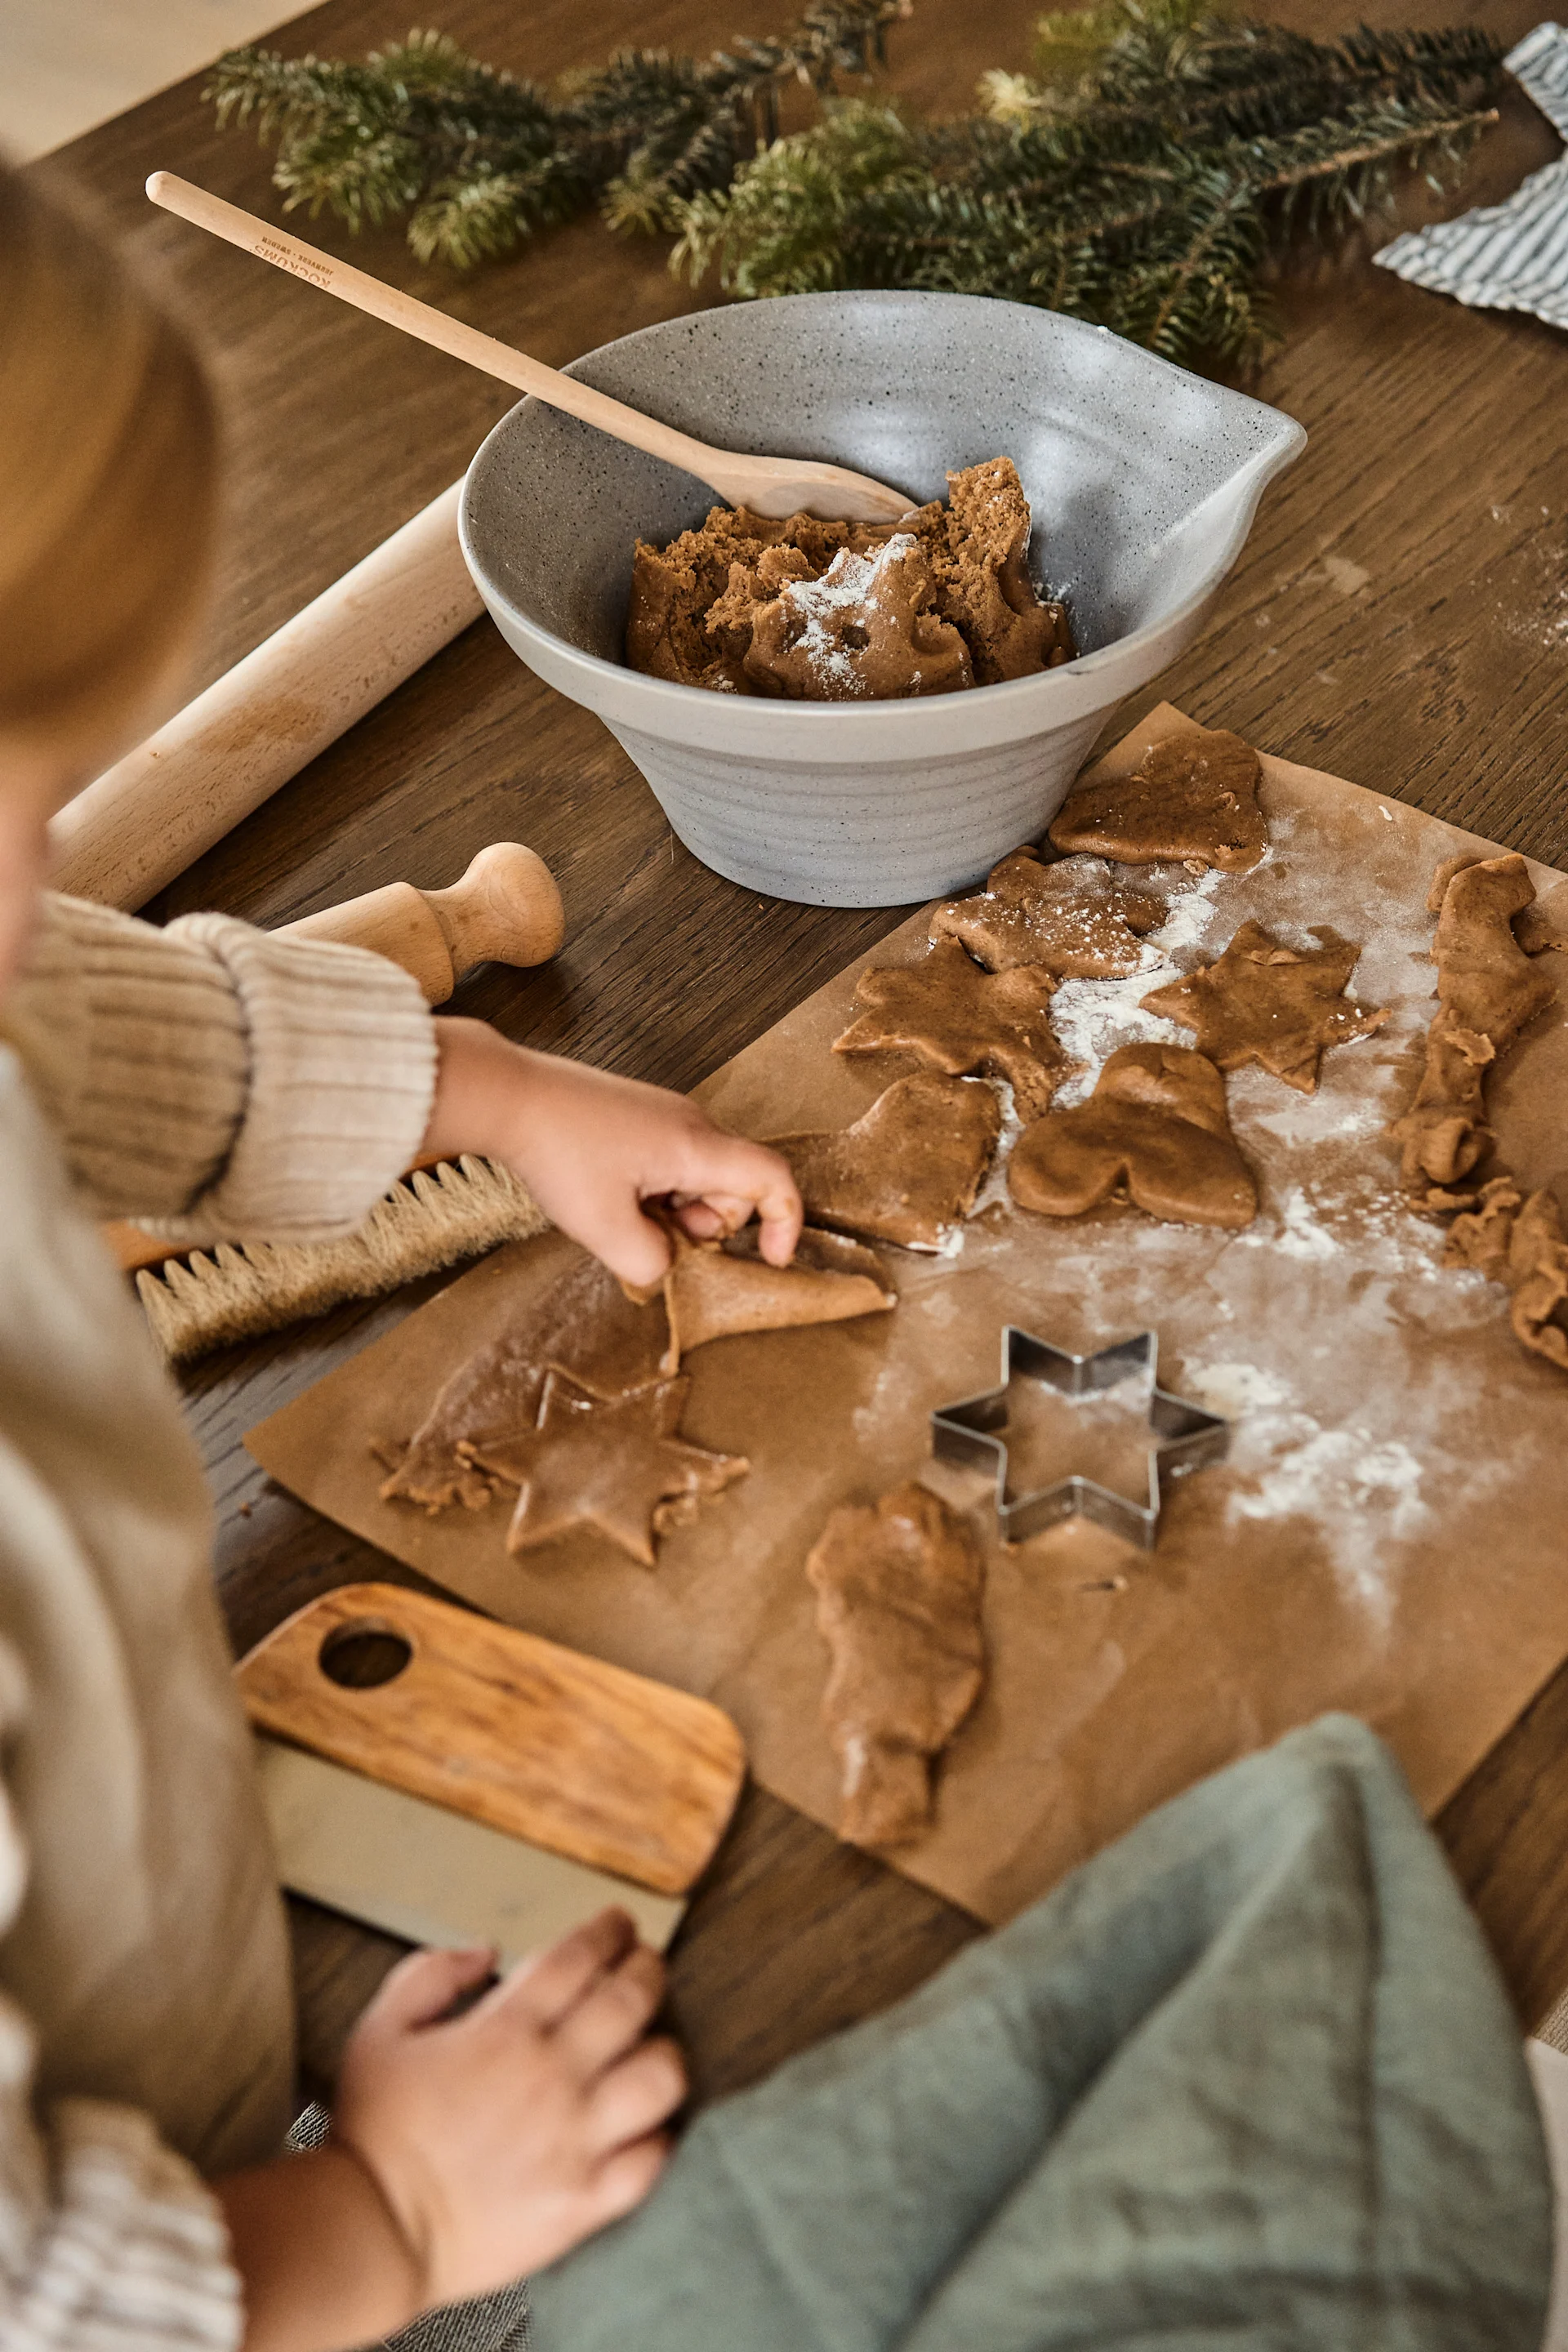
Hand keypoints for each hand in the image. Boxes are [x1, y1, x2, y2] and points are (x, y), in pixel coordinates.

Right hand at [333, 1910, 683, 2310]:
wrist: (374, 2231)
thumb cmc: (375, 2134)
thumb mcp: (380, 2030)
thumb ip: (430, 1975)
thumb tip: (483, 1953)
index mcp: (505, 2030)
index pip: (580, 1956)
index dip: (608, 1930)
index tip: (618, 1925)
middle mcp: (552, 2076)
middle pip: (632, 1998)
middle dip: (647, 1967)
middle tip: (645, 1962)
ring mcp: (575, 2140)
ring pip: (659, 2075)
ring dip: (663, 2049)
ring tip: (652, 2044)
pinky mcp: (583, 2200)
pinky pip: (650, 2159)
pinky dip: (658, 2137)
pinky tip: (648, 2125)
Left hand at [420, 1017, 802, 1288]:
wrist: (511, 1096)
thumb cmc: (556, 1150)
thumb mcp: (603, 1228)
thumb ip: (649, 1264)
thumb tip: (664, 1267)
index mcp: (696, 1147)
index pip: (772, 1178)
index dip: (785, 1222)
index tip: (771, 1260)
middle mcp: (692, 1124)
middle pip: (732, 1187)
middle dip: (704, 1227)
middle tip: (653, 1239)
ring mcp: (667, 1117)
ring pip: (698, 1179)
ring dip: (674, 1212)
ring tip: (621, 1217)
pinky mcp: (642, 1118)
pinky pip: (671, 1164)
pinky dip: (655, 1192)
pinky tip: (611, 1197)